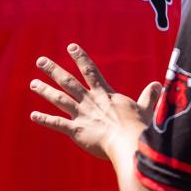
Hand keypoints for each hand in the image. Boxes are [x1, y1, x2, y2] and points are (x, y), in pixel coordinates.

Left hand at [30, 43, 162, 159]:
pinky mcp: (76, 131)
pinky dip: (44, 119)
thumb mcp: (146, 109)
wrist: (129, 144)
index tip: (71, 47)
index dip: (80, 58)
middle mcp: (90, 101)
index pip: (90, 71)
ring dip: (45, 90)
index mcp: (105, 94)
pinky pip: (57, 123)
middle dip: (53, 70)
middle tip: (40, 61)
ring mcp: (81, 115)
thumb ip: (149, 96)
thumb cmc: (139, 128)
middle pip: (68, 82)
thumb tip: (158, 85)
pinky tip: (33, 115)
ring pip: (59, 99)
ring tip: (33, 83)